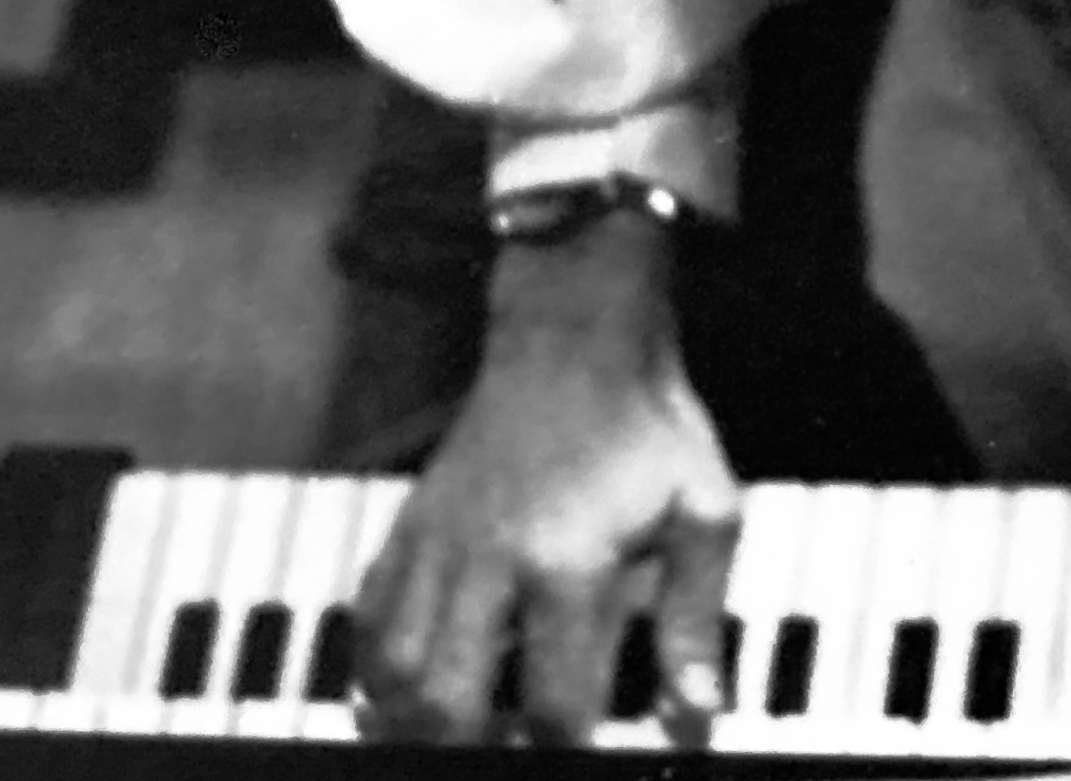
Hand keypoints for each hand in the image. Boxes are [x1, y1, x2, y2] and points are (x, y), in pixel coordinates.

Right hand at [351, 216, 741, 743]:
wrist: (576, 331)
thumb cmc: (647, 421)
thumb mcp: (702, 510)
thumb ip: (698, 619)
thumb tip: (697, 714)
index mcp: (569, 562)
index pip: (555, 704)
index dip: (567, 754)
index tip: (583, 760)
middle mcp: (492, 560)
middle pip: (450, 702)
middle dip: (474, 752)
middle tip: (505, 757)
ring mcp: (441, 541)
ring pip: (395, 669)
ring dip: (418, 721)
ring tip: (454, 739)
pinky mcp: (412, 522)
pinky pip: (368, 615)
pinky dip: (376, 669)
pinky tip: (404, 695)